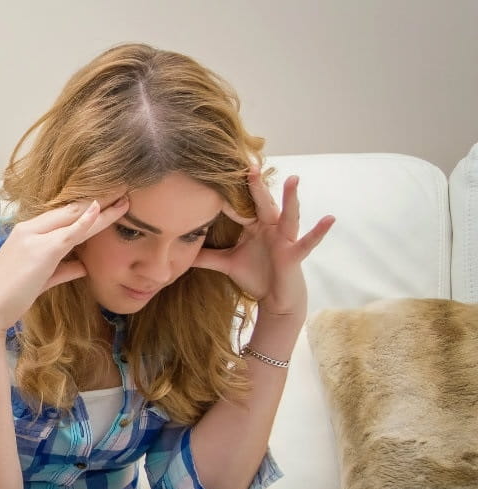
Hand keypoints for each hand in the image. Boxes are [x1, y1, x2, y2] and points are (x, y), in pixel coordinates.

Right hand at [0, 197, 129, 334]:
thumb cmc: (9, 298)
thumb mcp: (40, 280)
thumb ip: (62, 270)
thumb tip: (82, 266)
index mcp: (26, 233)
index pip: (61, 215)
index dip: (85, 208)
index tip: (108, 203)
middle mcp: (29, 229)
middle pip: (69, 210)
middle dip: (98, 202)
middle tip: (122, 194)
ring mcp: (34, 238)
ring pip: (74, 218)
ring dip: (102, 209)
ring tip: (124, 200)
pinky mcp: (41, 251)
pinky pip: (69, 233)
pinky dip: (87, 220)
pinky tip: (101, 210)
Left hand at [192, 167, 333, 317]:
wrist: (276, 300)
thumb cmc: (256, 276)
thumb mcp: (227, 264)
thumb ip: (206, 256)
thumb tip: (181, 252)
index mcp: (254, 227)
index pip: (240, 207)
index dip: (229, 195)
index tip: (217, 175)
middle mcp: (270, 227)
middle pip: (261, 204)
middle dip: (256, 186)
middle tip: (249, 165)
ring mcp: (284, 239)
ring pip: (287, 215)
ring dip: (291, 198)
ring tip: (294, 179)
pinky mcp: (294, 254)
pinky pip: (308, 241)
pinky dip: (319, 231)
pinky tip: (330, 218)